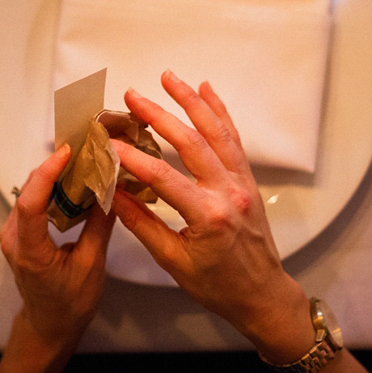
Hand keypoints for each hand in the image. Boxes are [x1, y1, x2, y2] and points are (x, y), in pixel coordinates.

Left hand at [0, 145, 115, 350]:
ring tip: (81, 162)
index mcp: (30, 252)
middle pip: (28, 192)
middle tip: (83, 150)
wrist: (49, 325)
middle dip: (54, 168)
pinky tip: (72, 183)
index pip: (30, 204)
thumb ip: (99, 226)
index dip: (46, 174)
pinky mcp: (19, 233)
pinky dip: (51, 189)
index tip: (66, 152)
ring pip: (29, 194)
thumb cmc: (70, 303)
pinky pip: (32, 203)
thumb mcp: (92, 266)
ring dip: (53, 176)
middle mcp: (13, 239)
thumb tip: (111, 190)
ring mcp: (13, 235)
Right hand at [111, 71, 312, 361]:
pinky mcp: (248, 180)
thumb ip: (142, 224)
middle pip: (191, 143)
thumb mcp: (174, 262)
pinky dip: (220, 113)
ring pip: (216, 133)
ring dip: (192, 102)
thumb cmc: (219, 286)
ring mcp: (242, 182)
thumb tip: (112, 193)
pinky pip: (233, 140)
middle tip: (132, 96)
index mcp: (209, 216)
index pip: (163, 178)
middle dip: (159, 116)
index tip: (109, 142)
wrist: (262, 294)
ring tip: (169, 78)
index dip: (133, 158)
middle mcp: (229, 191)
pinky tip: (207, 91)